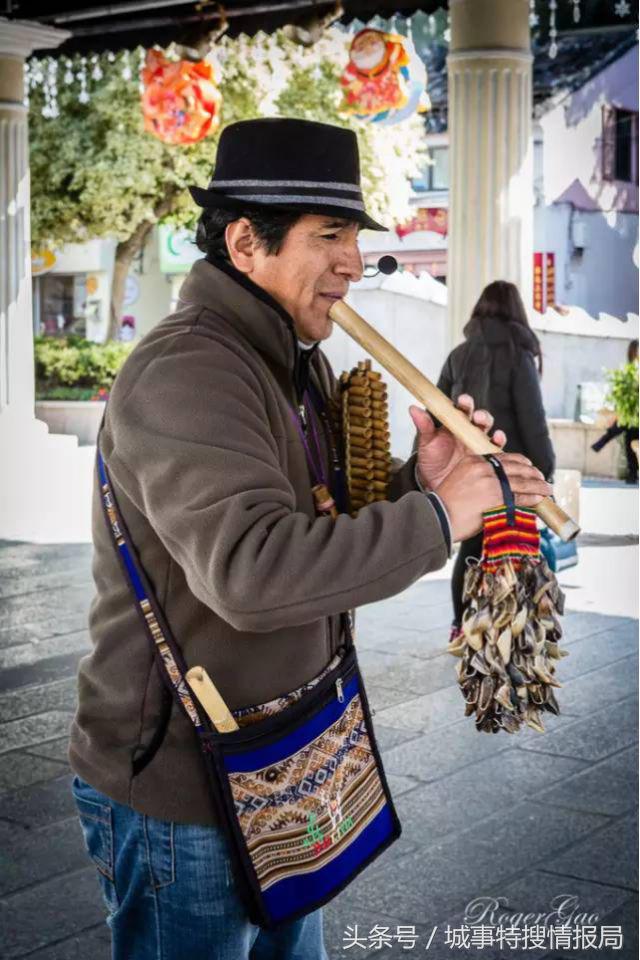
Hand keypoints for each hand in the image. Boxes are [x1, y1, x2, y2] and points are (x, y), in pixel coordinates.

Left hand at [410, 394, 506, 490]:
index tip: (463, 400)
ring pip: (490, 431)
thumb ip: (424, 426)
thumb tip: (413, 409)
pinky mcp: (485, 458)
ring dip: (491, 428)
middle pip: (481, 418)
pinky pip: (496, 449)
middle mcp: (469, 431)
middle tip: (477, 417)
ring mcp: (478, 444)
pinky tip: (497, 442)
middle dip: (481, 415)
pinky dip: (499, 444)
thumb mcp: (426, 443)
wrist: (437, 484)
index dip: (465, 403)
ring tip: (488, 430)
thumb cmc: (432, 460)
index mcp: (455, 423)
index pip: (463, 409)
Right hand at [434, 453, 551, 541]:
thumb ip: (479, 478)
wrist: (438, 517)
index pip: (503, 458)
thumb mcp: (460, 481)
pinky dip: (533, 497)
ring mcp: (491, 482)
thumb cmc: (446, 505)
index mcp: (474, 461)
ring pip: (522, 481)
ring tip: (547, 488)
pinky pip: (520, 495)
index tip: (528, 466)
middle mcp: (484, 468)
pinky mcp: (497, 497)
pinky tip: (540, 498)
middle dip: (532, 473)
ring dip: (538, 485)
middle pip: (516, 467)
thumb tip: (499, 486)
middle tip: (541, 477)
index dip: (520, 462)